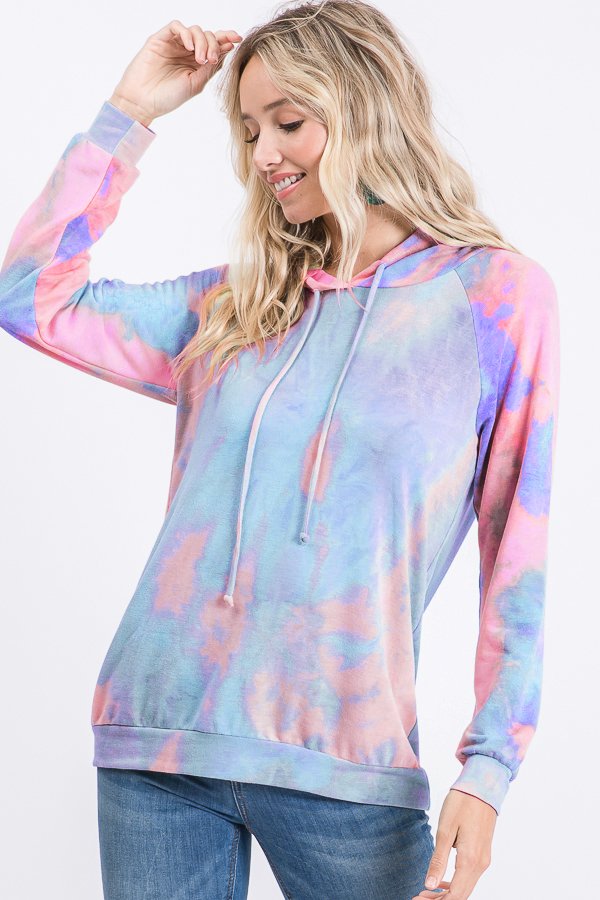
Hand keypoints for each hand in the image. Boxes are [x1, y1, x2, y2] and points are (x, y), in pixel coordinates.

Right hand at [109, 20, 242, 124]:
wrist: (143, 102)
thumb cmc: (168, 98)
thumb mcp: (195, 84)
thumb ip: (210, 68)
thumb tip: (226, 52)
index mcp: (197, 64)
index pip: (215, 46)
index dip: (226, 39)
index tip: (237, 39)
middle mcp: (187, 52)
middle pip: (207, 36)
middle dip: (214, 45)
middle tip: (210, 60)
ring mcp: (174, 45)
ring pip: (194, 30)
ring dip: (202, 42)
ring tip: (200, 59)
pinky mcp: (160, 39)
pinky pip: (176, 27)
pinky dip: (186, 33)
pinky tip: (190, 47)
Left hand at [411, 789, 495, 898]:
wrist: (483, 787)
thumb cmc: (462, 804)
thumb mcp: (445, 830)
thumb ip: (439, 860)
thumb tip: (430, 884)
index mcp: (470, 860)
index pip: (455, 895)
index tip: (418, 899)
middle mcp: (480, 864)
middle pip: (461, 895)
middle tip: (419, 897)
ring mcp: (484, 859)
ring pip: (466, 888)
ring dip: (447, 894)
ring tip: (426, 891)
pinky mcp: (483, 853)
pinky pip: (470, 877)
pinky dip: (455, 884)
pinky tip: (442, 882)